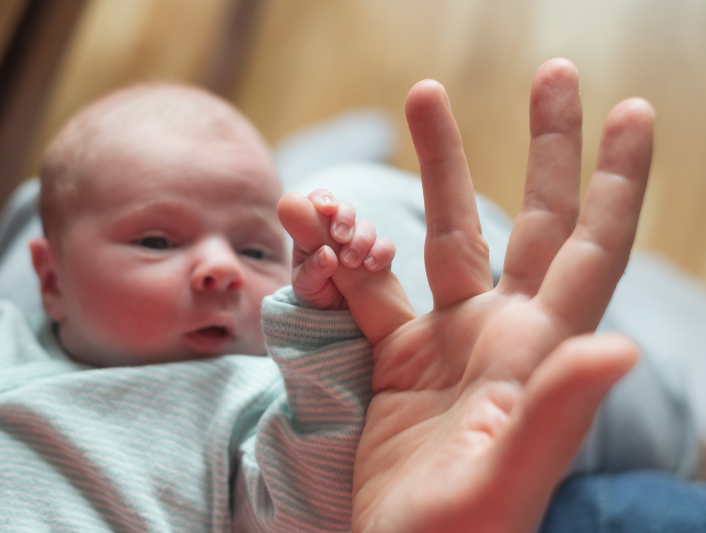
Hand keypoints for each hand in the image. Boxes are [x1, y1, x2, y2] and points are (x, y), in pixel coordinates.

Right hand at [279, 58, 652, 532]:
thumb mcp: (505, 483)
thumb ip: (556, 412)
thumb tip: (622, 345)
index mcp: (535, 353)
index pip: (591, 251)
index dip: (615, 181)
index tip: (631, 109)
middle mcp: (500, 334)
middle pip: (530, 220)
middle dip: (542, 145)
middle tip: (550, 72)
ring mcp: (447, 342)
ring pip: (442, 235)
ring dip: (433, 169)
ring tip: (418, 99)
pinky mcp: (397, 357)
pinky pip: (370, 283)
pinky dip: (346, 248)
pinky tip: (319, 219)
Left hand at [283, 189, 394, 309]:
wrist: (335, 318)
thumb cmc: (313, 295)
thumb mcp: (305, 285)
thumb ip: (312, 269)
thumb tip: (327, 254)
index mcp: (313, 231)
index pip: (317, 203)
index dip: (323, 199)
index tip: (326, 209)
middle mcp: (337, 232)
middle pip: (345, 209)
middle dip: (344, 218)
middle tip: (339, 237)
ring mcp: (360, 243)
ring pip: (366, 227)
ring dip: (360, 240)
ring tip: (351, 263)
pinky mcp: (378, 258)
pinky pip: (386, 247)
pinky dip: (382, 252)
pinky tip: (371, 266)